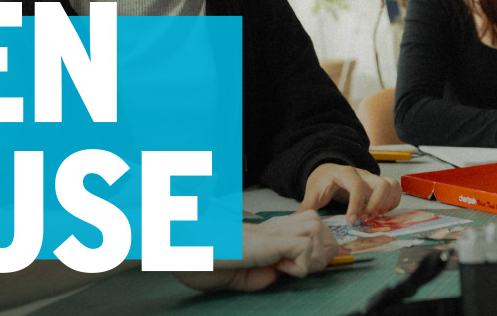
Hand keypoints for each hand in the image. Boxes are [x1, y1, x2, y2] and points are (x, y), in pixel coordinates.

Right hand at [174, 211, 337, 291]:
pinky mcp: (264, 242)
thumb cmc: (192, 257)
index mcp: (259, 237)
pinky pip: (302, 247)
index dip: (313, 245)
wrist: (173, 242)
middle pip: (314, 221)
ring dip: (315, 253)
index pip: (301, 227)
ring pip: (315, 228)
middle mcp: (266, 230)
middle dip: (323, 246)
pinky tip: (280, 270)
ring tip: (294, 269)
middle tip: (306, 267)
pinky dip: (301, 264)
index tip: (303, 267)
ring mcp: (267, 234)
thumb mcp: (230, 276)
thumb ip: (254, 276)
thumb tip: (275, 274)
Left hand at [297, 163, 400, 224]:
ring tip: (373, 217)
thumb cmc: (321, 183)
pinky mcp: (378, 185)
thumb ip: (306, 209)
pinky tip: (379, 214)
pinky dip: (392, 203)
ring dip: (386, 204)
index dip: (356, 204)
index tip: (351, 222)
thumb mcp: (312, 194)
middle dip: (377, 205)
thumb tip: (296, 223)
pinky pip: (395, 190)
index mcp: (344, 174)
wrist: (327, 171)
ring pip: (391, 185)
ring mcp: (372, 179)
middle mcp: (362, 174)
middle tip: (365, 220)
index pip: (356, 185)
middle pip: (381, 184)